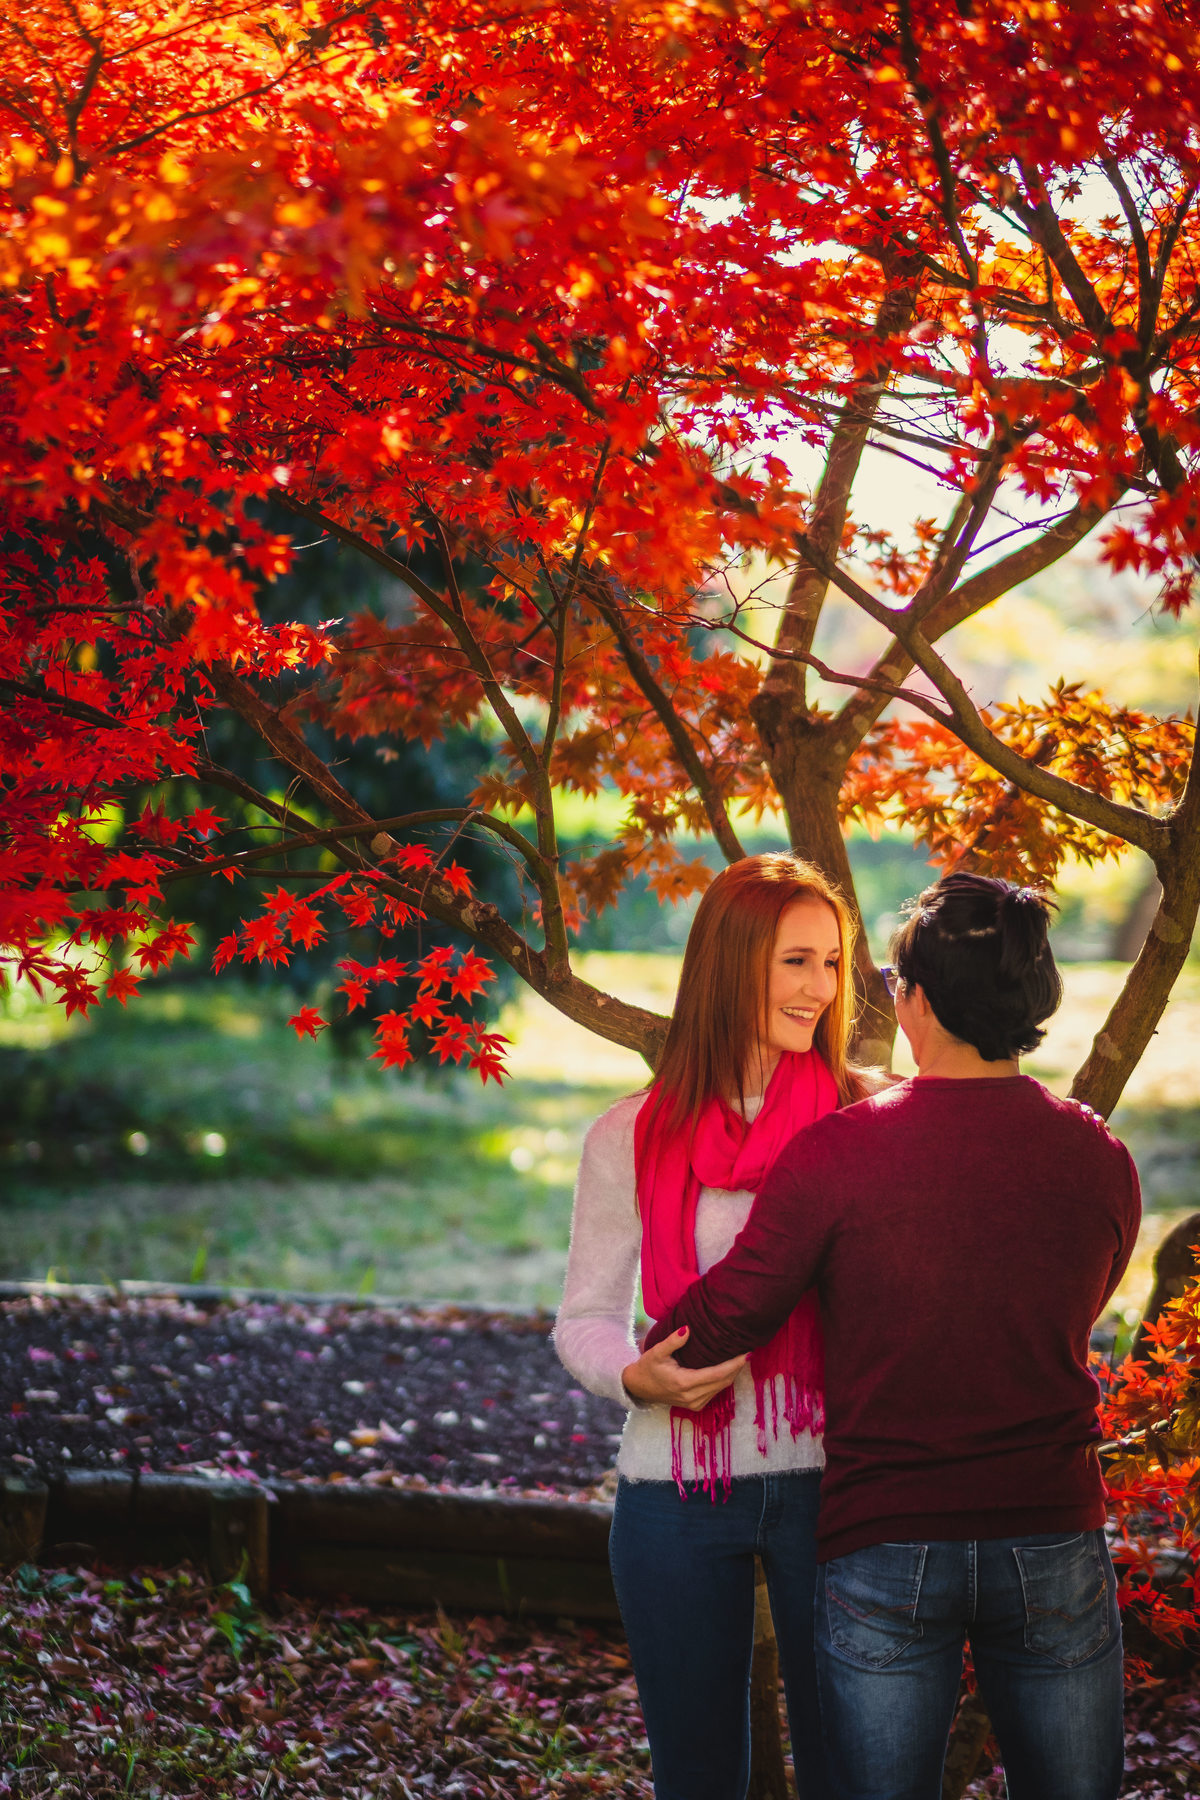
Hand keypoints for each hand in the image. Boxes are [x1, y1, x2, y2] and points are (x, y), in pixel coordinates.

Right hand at [620, 1327, 746, 1411]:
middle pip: (723, 1381)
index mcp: (684, 1383)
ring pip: (721, 1388)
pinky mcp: (695, 1405)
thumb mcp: (656, 1352)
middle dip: (737, 1367)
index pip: (717, 1374)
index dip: (734, 1364)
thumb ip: (673, 1341)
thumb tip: (687, 1328)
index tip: (746, 1352)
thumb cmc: (648, 1368)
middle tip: (748, 1349)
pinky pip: (715, 1391)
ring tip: (742, 1356)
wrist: (638, 1388)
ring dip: (733, 1373)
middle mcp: (692, 1397)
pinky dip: (724, 1379)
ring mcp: (694, 1403)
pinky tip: (729, 1367)